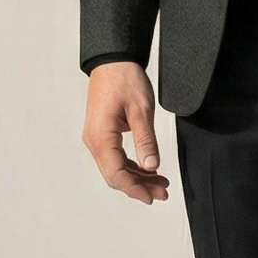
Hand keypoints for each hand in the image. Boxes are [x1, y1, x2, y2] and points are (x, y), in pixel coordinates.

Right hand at [82, 61, 169, 202]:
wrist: (113, 60)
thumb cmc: (124, 79)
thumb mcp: (141, 110)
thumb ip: (146, 141)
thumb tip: (152, 167)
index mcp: (101, 136)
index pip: (116, 173)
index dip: (134, 188)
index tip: (152, 197)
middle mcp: (94, 140)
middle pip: (114, 175)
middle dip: (138, 187)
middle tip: (162, 193)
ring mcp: (97, 137)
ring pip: (115, 168)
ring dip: (137, 178)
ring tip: (160, 184)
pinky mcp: (103, 133)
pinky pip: (115, 157)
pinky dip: (132, 166)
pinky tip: (149, 170)